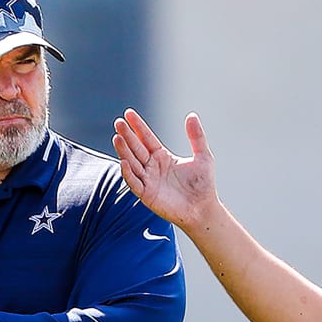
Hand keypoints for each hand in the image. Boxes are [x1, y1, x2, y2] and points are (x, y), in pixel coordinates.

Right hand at [113, 108, 217, 230]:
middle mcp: (152, 167)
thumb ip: (196, 137)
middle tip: (119, 122)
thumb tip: (192, 115)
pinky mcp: (147, 195)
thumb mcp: (203, 156)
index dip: (138, 126)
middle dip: (127, 136)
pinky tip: (124, 162)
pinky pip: (135, 183)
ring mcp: (148, 180)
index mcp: (162, 156)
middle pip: (136, 148)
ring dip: (124, 151)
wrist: (203, 208)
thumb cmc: (203, 184)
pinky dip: (129, 173)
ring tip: (117, 137)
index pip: (146, 138)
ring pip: (133, 163)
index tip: (128, 113)